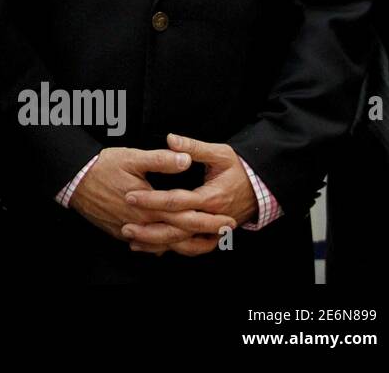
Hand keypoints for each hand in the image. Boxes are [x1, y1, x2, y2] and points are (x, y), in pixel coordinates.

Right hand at [70, 145, 232, 256]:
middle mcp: (142, 223)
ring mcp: (131, 231)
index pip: (186, 217)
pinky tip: (170, 246)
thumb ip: (161, 160)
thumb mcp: (132, 157)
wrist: (74, 180)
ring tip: (204, 243)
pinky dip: (162, 247)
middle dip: (204, 236)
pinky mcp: (121, 233)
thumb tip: (186, 159)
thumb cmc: (103, 166)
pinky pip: (147, 246)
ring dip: (186, 245)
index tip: (228, 220)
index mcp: (150, 206)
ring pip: (164, 245)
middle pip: (179, 236)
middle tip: (225, 234)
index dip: (209, 220)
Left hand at [121, 133, 255, 254]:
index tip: (131, 196)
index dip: (152, 199)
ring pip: (183, 243)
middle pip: (177, 228)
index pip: (177, 201)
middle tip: (125, 225)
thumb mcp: (220, 153)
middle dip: (150, 228)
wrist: (262, 188)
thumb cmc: (240, 168)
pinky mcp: (212, 235)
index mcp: (211, 197)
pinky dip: (172, 249)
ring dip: (158, 243)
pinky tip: (153, 248)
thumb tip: (171, 139)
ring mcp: (213, 229)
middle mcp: (211, 217)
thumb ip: (194, 147)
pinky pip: (191, 247)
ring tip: (132, 240)